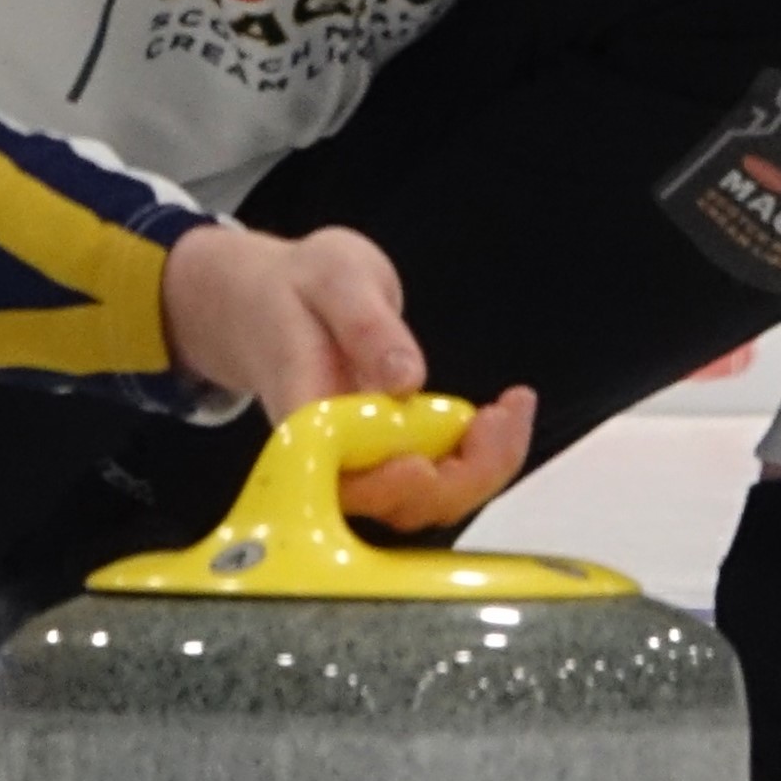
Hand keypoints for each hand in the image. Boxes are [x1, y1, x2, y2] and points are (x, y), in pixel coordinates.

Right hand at [158, 222, 535, 530]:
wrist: (266, 302)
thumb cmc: (297, 289)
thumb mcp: (334, 276)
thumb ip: (367, 324)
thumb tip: (405, 380)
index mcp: (305, 417)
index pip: (348, 478)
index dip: (396, 486)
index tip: (434, 456)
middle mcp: (332, 457)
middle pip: (400, 504)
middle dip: (466, 474)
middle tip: (506, 413)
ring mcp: (363, 462)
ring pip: (427, 500)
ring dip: (483, 467)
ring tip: (513, 408)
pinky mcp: (389, 456)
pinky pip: (438, 477)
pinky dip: (479, 456)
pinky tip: (502, 414)